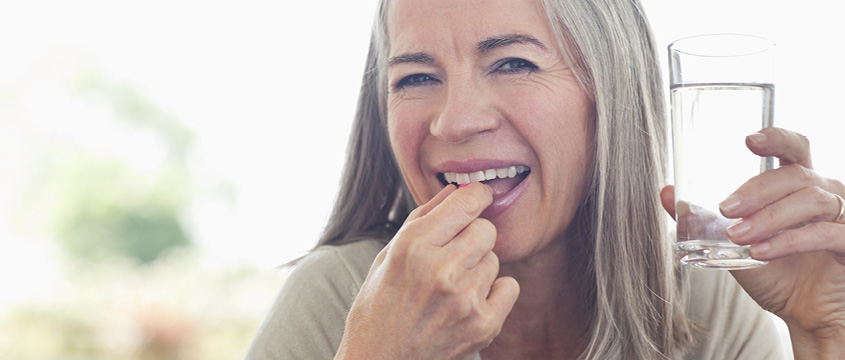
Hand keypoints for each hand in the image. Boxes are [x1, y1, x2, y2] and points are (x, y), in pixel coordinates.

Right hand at [335, 183, 519, 359]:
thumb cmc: (378, 308)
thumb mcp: (387, 256)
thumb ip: (422, 218)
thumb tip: (454, 190)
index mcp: (414, 246)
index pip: (466, 202)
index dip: (476, 195)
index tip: (478, 197)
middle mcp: (441, 269)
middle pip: (486, 229)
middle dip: (472, 236)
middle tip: (454, 254)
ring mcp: (465, 299)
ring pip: (495, 259)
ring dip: (478, 268)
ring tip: (452, 286)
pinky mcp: (483, 325)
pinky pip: (510, 287)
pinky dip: (495, 292)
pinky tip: (470, 301)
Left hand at [662, 127, 844, 357]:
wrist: (805, 315)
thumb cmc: (776, 274)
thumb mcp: (731, 245)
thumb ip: (701, 219)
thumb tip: (666, 193)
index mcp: (799, 186)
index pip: (794, 149)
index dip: (776, 138)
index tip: (749, 140)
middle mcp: (825, 194)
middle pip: (796, 175)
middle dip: (757, 189)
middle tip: (726, 208)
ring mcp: (843, 218)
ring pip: (811, 201)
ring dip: (769, 217)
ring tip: (738, 236)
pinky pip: (825, 233)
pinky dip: (790, 241)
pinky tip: (762, 252)